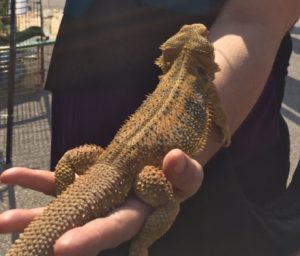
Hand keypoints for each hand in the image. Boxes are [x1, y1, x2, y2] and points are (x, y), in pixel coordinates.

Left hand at [0, 149, 202, 255]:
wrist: (159, 161)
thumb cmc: (178, 173)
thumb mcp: (190, 173)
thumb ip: (185, 172)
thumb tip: (174, 158)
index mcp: (137, 212)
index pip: (113, 227)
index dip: (91, 237)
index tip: (62, 247)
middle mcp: (110, 209)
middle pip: (80, 224)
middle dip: (52, 235)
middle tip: (22, 249)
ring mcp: (93, 195)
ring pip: (61, 207)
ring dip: (31, 214)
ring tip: (2, 222)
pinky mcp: (84, 179)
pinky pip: (58, 180)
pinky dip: (34, 179)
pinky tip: (9, 176)